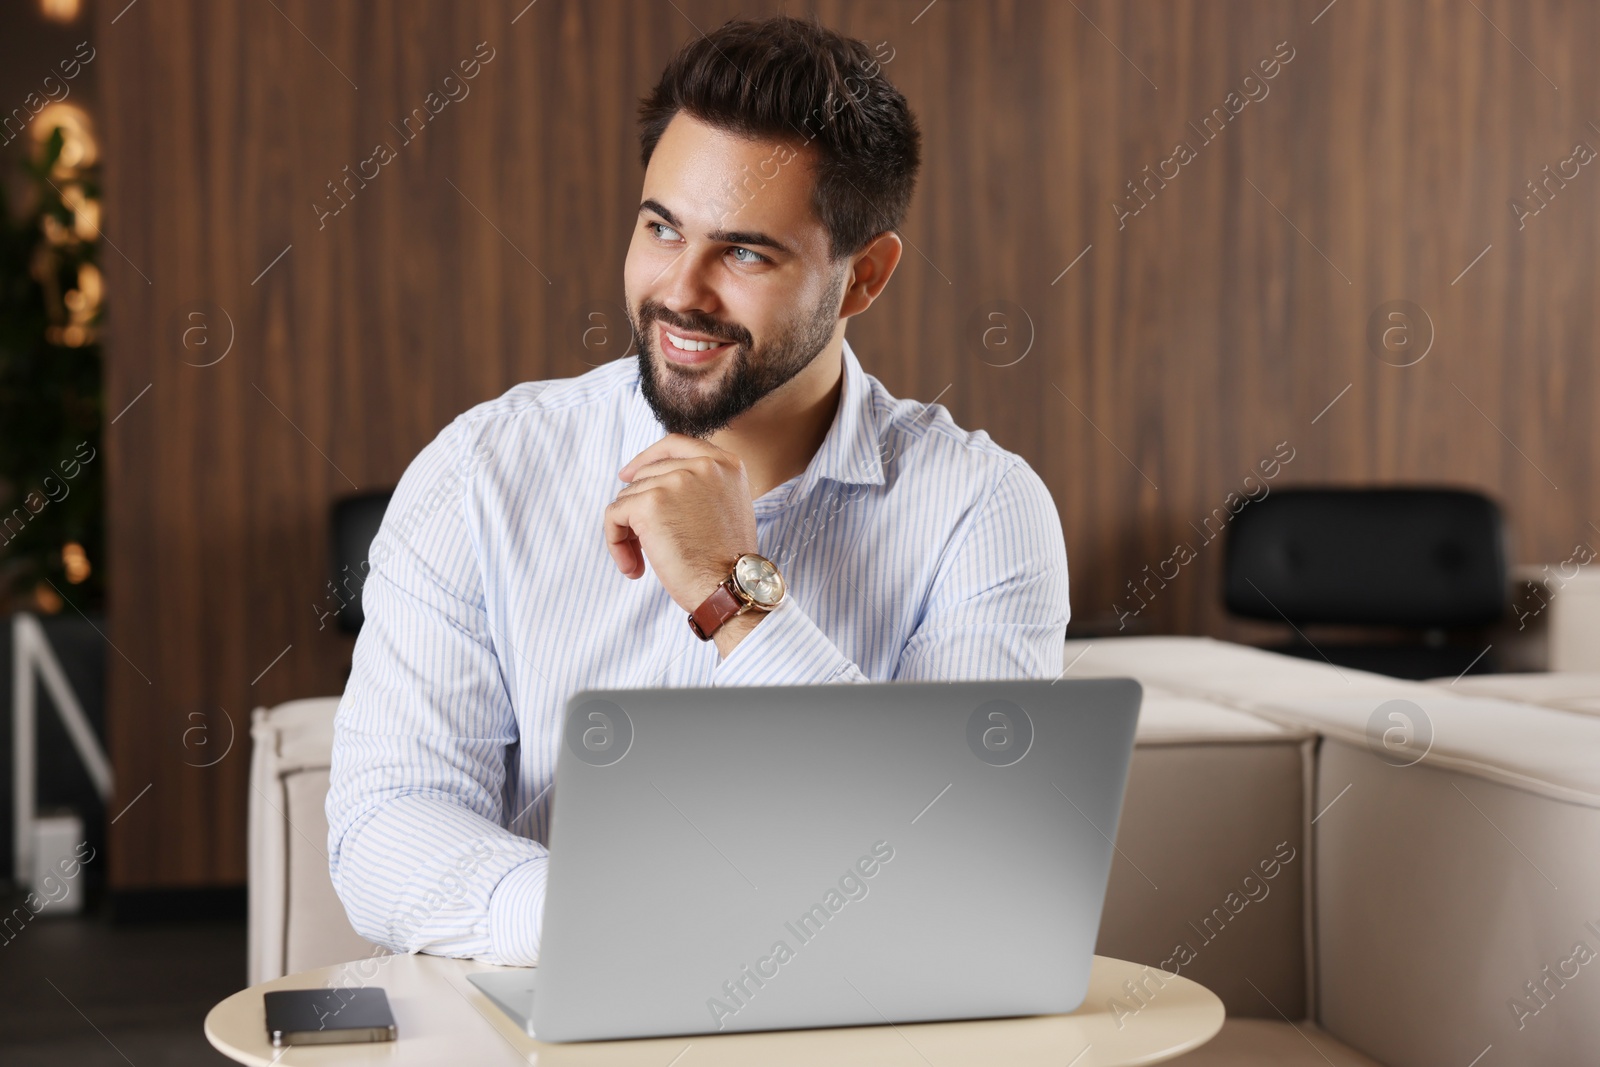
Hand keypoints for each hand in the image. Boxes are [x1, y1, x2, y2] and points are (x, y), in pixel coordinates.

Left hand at [606, 434, 759, 614]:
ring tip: (641, 563)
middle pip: (646, 475)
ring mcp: (675, 480)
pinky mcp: (650, 503)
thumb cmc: (727, 561)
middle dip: (639, 510)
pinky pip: (614, 515)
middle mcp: (703, 464)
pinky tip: (632, 567)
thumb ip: (700, 486)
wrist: (730, 588)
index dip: (647, 457)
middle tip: (644, 547)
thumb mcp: (726, 507)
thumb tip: (653, 481)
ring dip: (628, 532)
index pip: (674, 444)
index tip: (628, 475)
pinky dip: (615, 541)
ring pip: (628, 497)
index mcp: (726, 463)